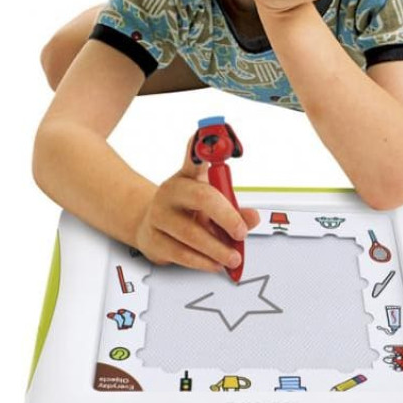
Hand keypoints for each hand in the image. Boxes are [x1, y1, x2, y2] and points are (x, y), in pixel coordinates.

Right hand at [134, 137, 259, 270]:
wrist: (150, 224)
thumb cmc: (187, 209)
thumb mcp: (212, 202)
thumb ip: (234, 207)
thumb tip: (252, 218)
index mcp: (188, 175)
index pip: (196, 156)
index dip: (203, 146)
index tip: (215, 139)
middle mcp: (171, 191)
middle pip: (201, 197)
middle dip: (226, 217)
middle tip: (241, 232)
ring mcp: (159, 215)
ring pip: (190, 233)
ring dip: (216, 248)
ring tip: (232, 257)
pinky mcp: (153, 239)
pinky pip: (180, 253)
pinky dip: (201, 261)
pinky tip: (214, 263)